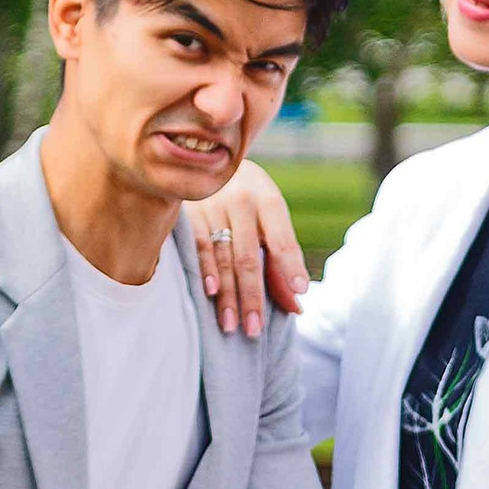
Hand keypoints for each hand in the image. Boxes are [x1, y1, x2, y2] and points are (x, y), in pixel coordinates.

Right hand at [184, 164, 307, 337]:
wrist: (207, 159)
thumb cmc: (247, 202)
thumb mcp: (268, 221)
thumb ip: (280, 262)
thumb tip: (297, 306)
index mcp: (268, 200)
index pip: (282, 238)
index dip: (290, 265)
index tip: (301, 292)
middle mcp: (241, 201)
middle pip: (249, 256)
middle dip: (252, 296)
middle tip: (254, 330)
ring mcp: (212, 206)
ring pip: (223, 256)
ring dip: (227, 294)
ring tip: (232, 324)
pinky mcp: (188, 212)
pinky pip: (197, 245)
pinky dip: (204, 270)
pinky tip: (209, 293)